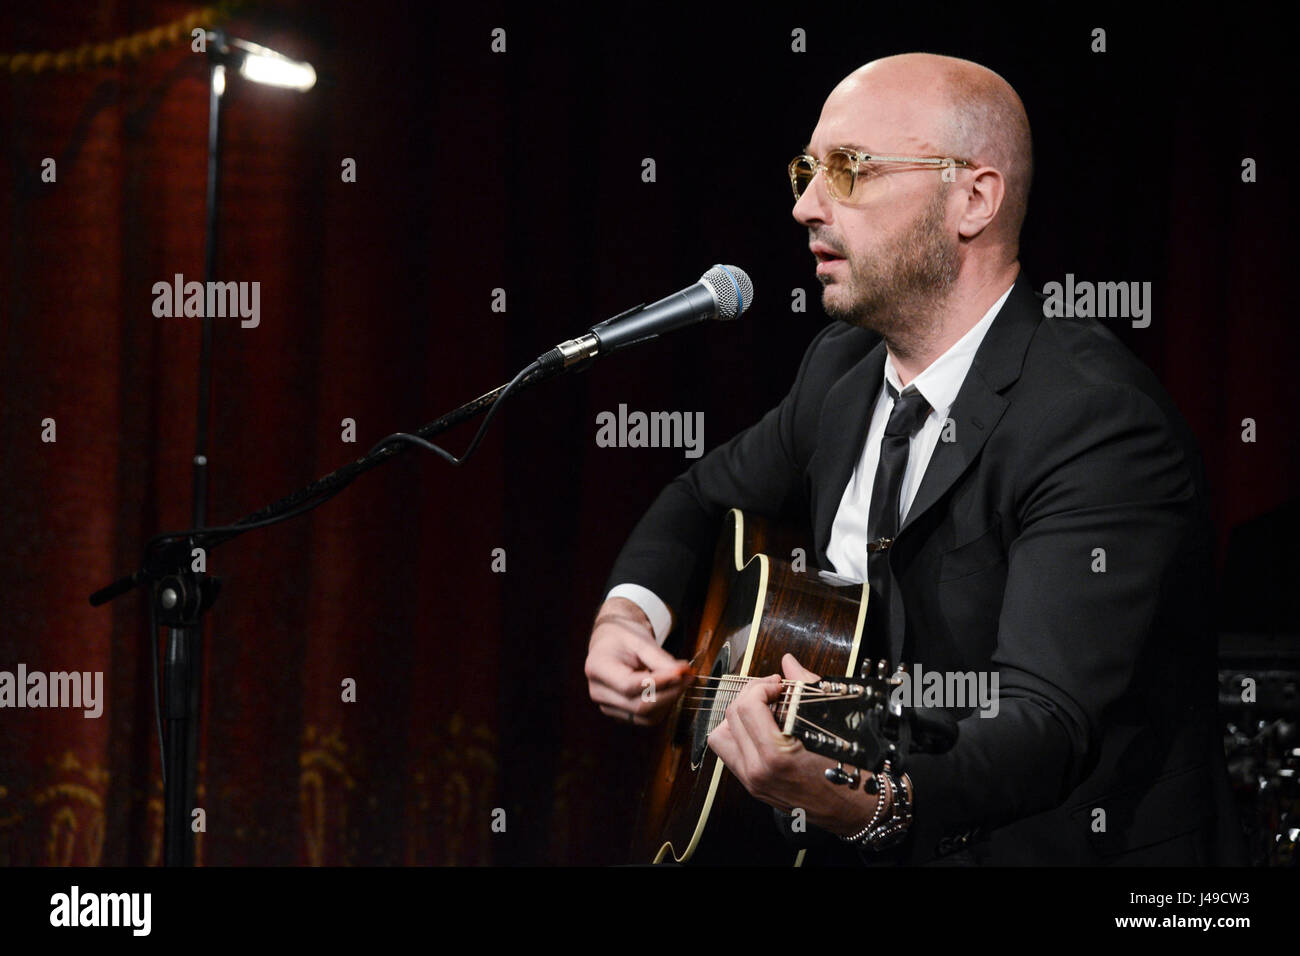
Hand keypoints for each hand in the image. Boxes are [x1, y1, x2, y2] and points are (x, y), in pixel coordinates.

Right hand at [585, 598, 690, 725]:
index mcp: (597, 668)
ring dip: (669, 701)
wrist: (611, 643)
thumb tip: (682, 674)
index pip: (629, 685)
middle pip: (639, 706)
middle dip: (669, 693)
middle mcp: (598, 692)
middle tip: (688, 675)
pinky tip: (670, 689)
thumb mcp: (640, 640)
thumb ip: (660, 659)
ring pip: (645, 716)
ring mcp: (607, 706)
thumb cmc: (623, 638)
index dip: (658, 682)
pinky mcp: (620, 714)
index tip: (680, 673)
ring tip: (681, 680)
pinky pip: (646, 718)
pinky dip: (663, 706)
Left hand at [707, 653, 881, 836]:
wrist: (853, 810)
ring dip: (737, 716)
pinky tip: (761, 729)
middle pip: (731, 716)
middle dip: (751, 694)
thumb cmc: (849, 772)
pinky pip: (730, 754)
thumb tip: (789, 663)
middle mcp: (758, 772)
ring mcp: (752, 782)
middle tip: (772, 690)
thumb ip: (804, 687)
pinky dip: (739, 735)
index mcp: (777, 757)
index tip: (779, 684)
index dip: (761, 686)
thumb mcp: (830, 724)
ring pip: (721, 736)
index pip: (747, 707)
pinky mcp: (752, 786)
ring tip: (761, 710)